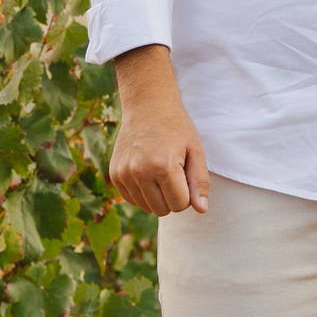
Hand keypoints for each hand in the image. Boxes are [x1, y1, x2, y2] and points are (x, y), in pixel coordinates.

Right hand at [109, 46, 210, 215]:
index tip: (186, 175)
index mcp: (164, 167)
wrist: (148, 106)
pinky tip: (147, 172)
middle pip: (162, 210)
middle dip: (173, 197)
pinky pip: (132, 200)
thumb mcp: (195, 150)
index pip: (180, 205)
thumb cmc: (176, 128)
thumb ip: (200, 182)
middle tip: (175, 173)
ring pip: (147, 207)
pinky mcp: (115, 174)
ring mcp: (124, 174)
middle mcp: (140, 172)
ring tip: (160, 170)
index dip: (187, 193)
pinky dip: (143, 192)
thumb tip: (201, 210)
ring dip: (157, 196)